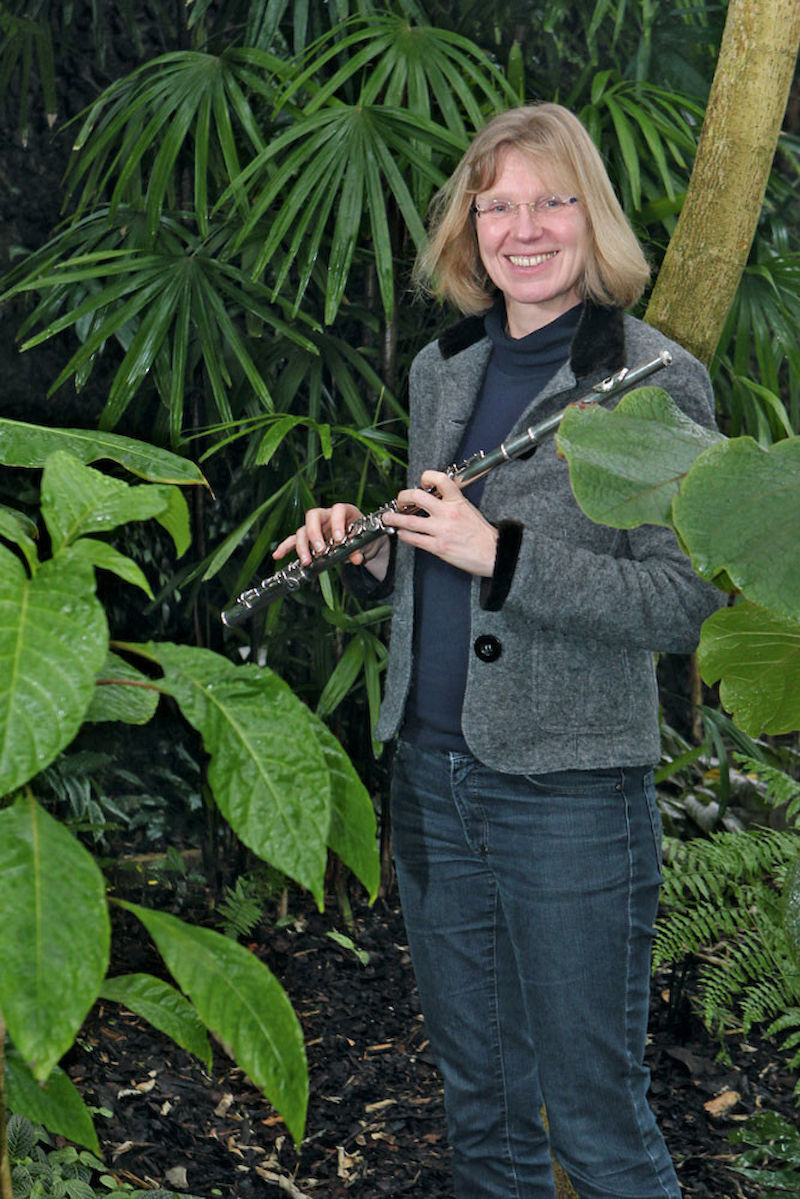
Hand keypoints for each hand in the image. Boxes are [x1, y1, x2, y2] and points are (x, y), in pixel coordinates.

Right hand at [273, 504, 390, 579]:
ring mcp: (316, 526)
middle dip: (314, 533)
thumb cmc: (363, 537)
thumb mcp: (366, 543)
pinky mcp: (309, 538)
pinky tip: (277, 555)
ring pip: (303, 530)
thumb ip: (360, 550)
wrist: (362, 542)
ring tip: (307, 561)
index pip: (337, 510)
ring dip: (303, 546)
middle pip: (313, 516)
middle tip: (320, 550)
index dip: (337, 522)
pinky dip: (286, 547)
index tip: (339, 539)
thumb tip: (356, 558)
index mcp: (344, 512)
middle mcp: (327, 516)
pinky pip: (294, 540)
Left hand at [382, 471, 497, 575]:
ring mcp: (441, 530)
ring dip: (394, 518)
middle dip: (403, 497)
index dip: (427, 476)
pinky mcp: (438, 547)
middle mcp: (448, 513)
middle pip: (417, 496)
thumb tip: (436, 498)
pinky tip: (401, 533)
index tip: (421, 481)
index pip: (440, 479)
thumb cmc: (482, 534)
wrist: (493, 554)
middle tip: (399, 501)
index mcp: (457, 501)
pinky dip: (404, 535)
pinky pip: (414, 539)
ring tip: (388, 517)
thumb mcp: (469, 510)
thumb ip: (452, 503)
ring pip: (409, 520)